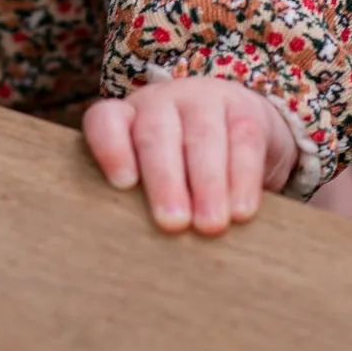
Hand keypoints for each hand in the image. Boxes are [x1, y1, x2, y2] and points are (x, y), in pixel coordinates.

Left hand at [82, 77, 298, 234]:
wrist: (242, 132)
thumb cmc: (183, 170)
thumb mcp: (154, 176)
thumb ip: (139, 201)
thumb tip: (133, 251)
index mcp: (128, 119)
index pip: (106, 121)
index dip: (110, 149)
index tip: (123, 185)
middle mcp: (162, 102)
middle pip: (157, 135)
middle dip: (165, 181)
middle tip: (172, 224)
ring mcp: (204, 99)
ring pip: (203, 137)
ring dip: (206, 184)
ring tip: (209, 226)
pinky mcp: (245, 110)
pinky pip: (244, 142)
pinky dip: (243, 179)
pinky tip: (241, 211)